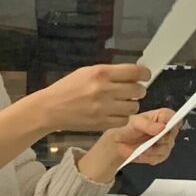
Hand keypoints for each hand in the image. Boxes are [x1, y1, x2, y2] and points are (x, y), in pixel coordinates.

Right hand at [32, 62, 149, 133]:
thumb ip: (109, 72)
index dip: (145, 74)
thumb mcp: (86, 72)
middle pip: (138, 90)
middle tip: (132, 92)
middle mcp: (104, 89)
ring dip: (131, 105)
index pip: (135, 72)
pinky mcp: (102, 123)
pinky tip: (114, 113)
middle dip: (138, 91)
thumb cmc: (68, 88)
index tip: (145, 76)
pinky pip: (124, 120)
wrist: (50, 108)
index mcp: (100, 73)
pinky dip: (122, 117)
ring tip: (121, 103)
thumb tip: (132, 74)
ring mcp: (104, 108)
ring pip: (134, 107)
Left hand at [93, 106, 180, 170]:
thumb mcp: (135, 123)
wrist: (120, 144)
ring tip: (143, 148)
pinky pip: (160, 157)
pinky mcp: (161, 154)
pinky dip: (150, 157)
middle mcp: (166, 129)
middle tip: (151, 140)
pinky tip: (142, 153)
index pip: (174, 117)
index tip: (163, 128)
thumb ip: (148, 125)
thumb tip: (162, 127)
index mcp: (162, 117)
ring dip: (154, 149)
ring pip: (167, 147)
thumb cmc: (128, 129)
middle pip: (172, 134)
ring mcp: (165, 142)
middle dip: (161, 139)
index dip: (172, 123)